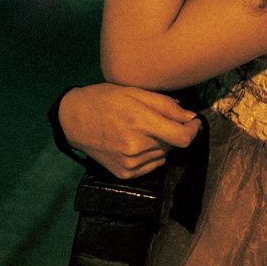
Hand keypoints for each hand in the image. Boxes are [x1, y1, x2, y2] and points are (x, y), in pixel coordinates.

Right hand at [58, 82, 201, 178]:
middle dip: (173, 132)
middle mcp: (136, 147)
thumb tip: (190, 116)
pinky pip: (151, 165)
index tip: (192, 122)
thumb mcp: (135, 92)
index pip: (182, 137)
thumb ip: (165, 105)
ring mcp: (130, 163)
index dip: (193, 130)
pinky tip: (136, 142)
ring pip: (163, 155)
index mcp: (140, 123)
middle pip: (173, 145)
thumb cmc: (105, 99)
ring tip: (143, 130)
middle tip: (157, 120)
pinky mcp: (125, 173)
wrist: (74, 119)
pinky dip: (151, 154)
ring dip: (162, 144)